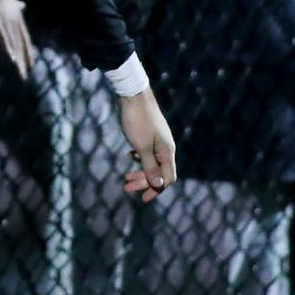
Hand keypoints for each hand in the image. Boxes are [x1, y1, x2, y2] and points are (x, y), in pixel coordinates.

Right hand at [0, 0, 36, 79]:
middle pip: (21, 47)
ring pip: (14, 46)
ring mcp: (8, 26)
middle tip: (24, 75)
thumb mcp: (13, 2)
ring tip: (19, 70)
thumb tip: (22, 4)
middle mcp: (16, 26)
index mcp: (19, 22)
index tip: (31, 64)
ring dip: (17, 59)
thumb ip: (18, 6)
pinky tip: (11, 58)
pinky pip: (4, 40)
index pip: (26, 40)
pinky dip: (8, 49)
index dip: (28, 53)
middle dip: (23, 61)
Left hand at [120, 87, 177, 203]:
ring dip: (140, 171)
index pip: (167, 178)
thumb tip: (159, 186)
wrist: (133, 95)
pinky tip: (130, 156)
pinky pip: (148, 152)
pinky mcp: (151, 133)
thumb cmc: (138, 121)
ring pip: (152, 161)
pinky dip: (140, 158)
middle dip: (144, 182)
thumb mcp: (141, 147)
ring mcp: (159, 139)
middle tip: (126, 188)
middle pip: (159, 172)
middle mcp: (166, 147)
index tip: (143, 198)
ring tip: (126, 178)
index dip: (157, 190)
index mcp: (167, 152)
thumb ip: (150, 167)